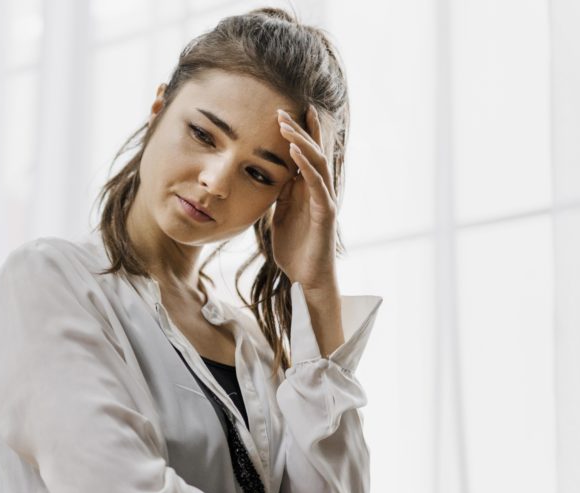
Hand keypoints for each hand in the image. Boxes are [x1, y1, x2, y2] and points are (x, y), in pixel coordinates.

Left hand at [271, 105, 338, 292]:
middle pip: (312, 151)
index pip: (305, 154)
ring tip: (286, 125)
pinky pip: (317, 184)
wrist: (306, 277)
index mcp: (307, 189)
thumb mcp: (280, 215)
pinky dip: (306, 166)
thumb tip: (270, 176)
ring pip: (316, 162)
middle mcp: (319, 189)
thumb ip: (279, 195)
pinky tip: (296, 152)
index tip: (283, 113)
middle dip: (298, 130)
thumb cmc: (294, 248)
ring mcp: (324, 199)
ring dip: (301, 141)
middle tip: (281, 111)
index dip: (298, 133)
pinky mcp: (326, 212)